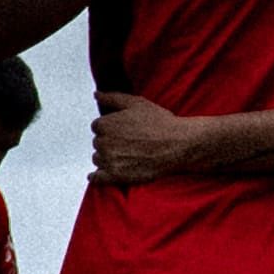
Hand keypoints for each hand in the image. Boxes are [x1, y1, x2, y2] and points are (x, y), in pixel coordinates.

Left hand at [91, 91, 212, 184]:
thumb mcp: (136, 103)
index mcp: (105, 124)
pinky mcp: (116, 176)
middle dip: (109, 142)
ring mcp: (109, 160)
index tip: (124, 131)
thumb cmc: (159, 122)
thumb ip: (112, 98)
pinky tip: (99, 175)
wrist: (177, 144)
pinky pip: (97, 178)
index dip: (110, 127)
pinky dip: (97, 177)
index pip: (97, 126)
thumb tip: (96, 95)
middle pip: (98, 143)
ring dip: (107, 158)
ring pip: (99, 159)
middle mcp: (103, 142)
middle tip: (129, 143)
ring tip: (127, 156)